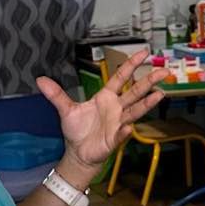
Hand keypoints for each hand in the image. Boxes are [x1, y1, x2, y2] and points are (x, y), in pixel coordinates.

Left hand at [37, 55, 163, 171]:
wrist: (78, 152)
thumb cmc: (76, 130)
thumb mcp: (65, 110)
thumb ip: (56, 94)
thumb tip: (40, 79)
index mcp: (106, 97)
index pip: (122, 77)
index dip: (132, 65)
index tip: (144, 53)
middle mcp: (117, 107)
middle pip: (136, 91)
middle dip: (149, 81)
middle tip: (164, 70)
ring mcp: (119, 122)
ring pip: (136, 110)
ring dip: (148, 103)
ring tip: (160, 94)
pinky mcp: (116, 138)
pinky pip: (122, 133)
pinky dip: (125, 131)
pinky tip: (129, 127)